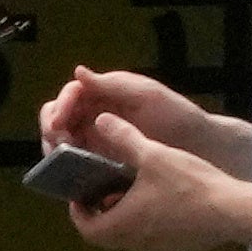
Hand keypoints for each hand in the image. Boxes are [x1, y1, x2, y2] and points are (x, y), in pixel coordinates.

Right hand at [44, 66, 208, 153]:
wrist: (199, 146)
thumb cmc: (176, 114)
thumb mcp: (146, 95)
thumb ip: (112, 85)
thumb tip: (78, 73)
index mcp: (103, 93)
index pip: (70, 95)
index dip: (60, 107)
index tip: (59, 123)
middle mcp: (95, 114)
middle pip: (58, 118)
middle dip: (52, 129)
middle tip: (58, 145)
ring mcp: (98, 139)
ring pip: (63, 142)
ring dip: (56, 150)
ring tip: (61, 162)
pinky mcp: (103, 162)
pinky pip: (77, 165)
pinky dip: (70, 169)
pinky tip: (72, 176)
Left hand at [62, 124, 245, 250]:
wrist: (233, 211)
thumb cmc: (189, 184)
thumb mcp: (154, 154)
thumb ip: (125, 137)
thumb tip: (101, 119)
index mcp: (124, 223)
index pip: (87, 228)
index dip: (79, 213)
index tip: (81, 195)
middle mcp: (137, 242)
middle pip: (107, 236)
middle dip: (101, 215)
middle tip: (102, 192)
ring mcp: (159, 250)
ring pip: (131, 238)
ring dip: (126, 220)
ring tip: (132, 193)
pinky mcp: (179, 250)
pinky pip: (155, 240)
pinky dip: (149, 225)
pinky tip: (163, 203)